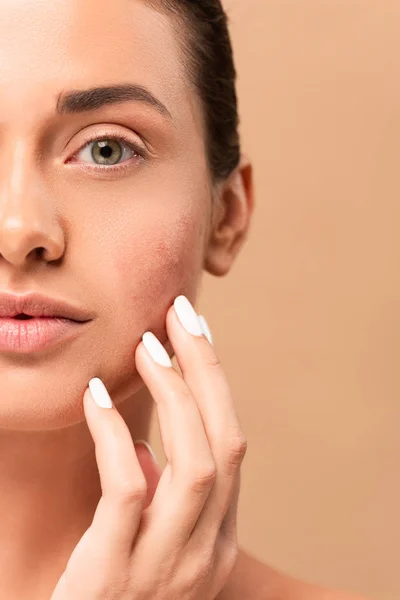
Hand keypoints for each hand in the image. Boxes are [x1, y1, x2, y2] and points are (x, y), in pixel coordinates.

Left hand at [50, 295, 247, 599]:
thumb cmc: (110, 599)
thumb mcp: (148, 549)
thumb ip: (157, 501)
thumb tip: (145, 448)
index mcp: (218, 540)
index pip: (232, 444)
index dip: (215, 383)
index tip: (193, 332)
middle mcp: (206, 553)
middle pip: (225, 442)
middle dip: (206, 370)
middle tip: (180, 315)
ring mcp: (167, 569)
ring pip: (196, 463)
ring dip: (174, 394)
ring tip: (148, 346)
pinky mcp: (114, 576)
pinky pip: (128, 490)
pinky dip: (115, 437)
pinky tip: (96, 398)